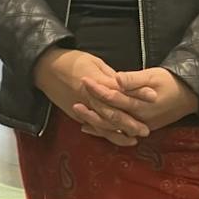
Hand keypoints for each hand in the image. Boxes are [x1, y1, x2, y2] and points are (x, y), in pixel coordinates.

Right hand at [32, 47, 155, 145]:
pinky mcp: (75, 114)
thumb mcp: (93, 61)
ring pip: (103, 124)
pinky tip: (115, 137)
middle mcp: (89, 97)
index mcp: (95, 81)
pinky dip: (104, 133)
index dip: (138, 93)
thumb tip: (124, 84)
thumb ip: (109, 75)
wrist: (44, 67)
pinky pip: (92, 126)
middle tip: (146, 129)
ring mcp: (81, 107)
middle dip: (130, 122)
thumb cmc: (70, 60)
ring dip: (119, 132)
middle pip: (113, 112)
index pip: (121, 89)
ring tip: (134, 138)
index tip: (154, 96)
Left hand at [74, 67, 198, 142]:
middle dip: (92, 106)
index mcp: (140, 105)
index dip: (98, 89)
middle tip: (76, 96)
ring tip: (77, 112)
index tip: (84, 79)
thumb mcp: (153, 76)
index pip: (114, 97)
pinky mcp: (140, 128)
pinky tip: (89, 127)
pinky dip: (103, 130)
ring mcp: (139, 126)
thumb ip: (133, 79)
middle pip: (110, 116)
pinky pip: (118, 132)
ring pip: (112, 128)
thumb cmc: (169, 83)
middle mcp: (138, 119)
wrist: (188, 96)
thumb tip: (116, 78)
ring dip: (94, 121)